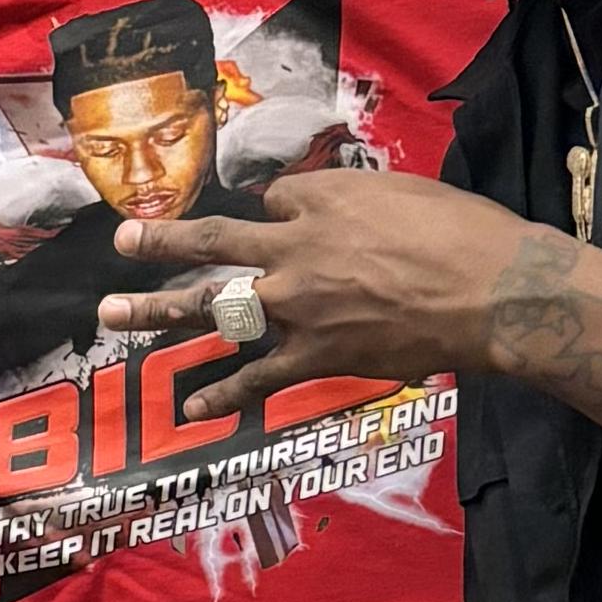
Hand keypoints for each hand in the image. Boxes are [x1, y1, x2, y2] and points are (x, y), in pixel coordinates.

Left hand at [96, 167, 541, 425]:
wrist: (490, 292)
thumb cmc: (462, 234)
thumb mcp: (405, 193)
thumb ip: (357, 200)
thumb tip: (327, 209)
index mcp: (321, 200)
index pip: (274, 202)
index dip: (278, 213)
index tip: (283, 221)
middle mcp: (295, 250)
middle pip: (213, 242)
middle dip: (162, 243)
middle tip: (122, 243)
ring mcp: (298, 306)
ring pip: (213, 307)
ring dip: (157, 312)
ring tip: (111, 314)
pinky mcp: (316, 356)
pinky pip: (257, 379)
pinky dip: (222, 395)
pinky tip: (190, 408)